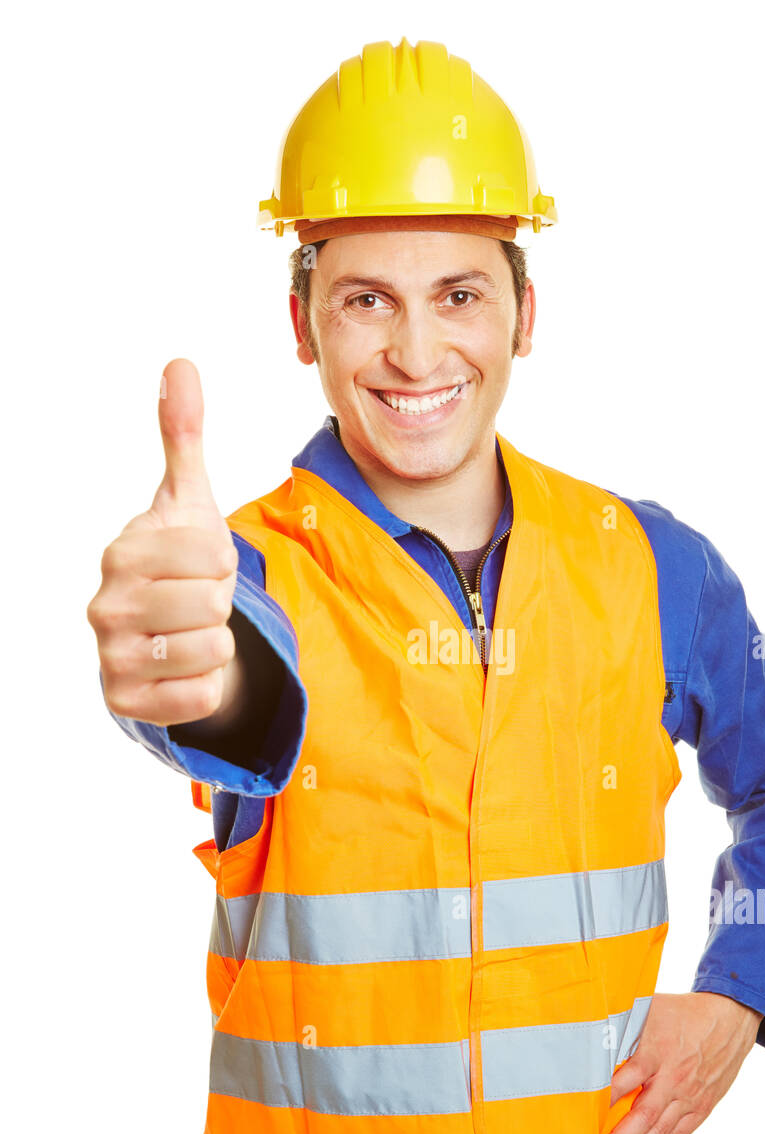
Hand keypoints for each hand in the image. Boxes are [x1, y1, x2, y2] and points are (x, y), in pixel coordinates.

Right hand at [87, 359, 239, 726]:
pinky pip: (203, 697)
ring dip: (218, 645)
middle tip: (196, 603)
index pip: (215, 556)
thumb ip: (183, 435)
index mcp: (122, 552)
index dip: (223, 563)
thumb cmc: (178, 562)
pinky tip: (183, 671)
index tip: (199, 565)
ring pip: (214, 651)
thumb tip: (180, 362)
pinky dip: (207, 686)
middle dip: (221, 605)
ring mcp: (111, 658)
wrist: (158, 634)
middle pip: (215, 605)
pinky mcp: (127, 705)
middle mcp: (105, 606)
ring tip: (190, 633)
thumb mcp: (188, 501)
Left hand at [599, 991, 762, 1133]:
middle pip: (643, 1115)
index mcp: (656, 1051)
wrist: (730, 1018)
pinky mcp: (702, 1104)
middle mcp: (673, 1077)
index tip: (583, 1118)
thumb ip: (624, 1025)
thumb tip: (589, 1029)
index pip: (624, 1081)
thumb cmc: (683, 1012)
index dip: (603, 1101)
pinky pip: (680, 1132)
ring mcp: (689, 1094)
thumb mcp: (651, 1009)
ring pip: (660, 1130)